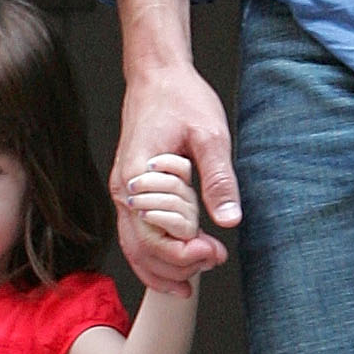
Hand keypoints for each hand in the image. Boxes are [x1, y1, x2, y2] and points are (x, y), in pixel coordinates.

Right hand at [112, 0, 239, 289]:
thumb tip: (229, 220)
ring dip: (164, 267)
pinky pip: (137, 235)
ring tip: (196, 277)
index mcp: (138, 178)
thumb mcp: (210, 134)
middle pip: (141, 249)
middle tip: (214, 261)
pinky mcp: (133, 193)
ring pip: (135, 247)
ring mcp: (125, 194)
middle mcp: (124, 191)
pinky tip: (177, 269)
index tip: (215, 252)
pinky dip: (155, 256)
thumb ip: (218, 179)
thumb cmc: (181, 99)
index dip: (184, 252)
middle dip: (177, 265)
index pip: (154, 235)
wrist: (157, 76)